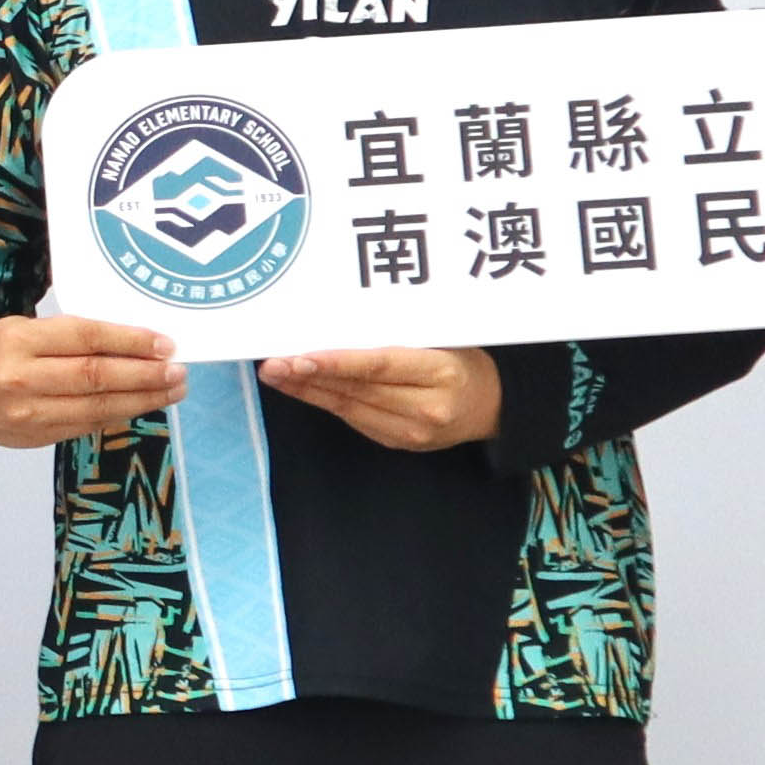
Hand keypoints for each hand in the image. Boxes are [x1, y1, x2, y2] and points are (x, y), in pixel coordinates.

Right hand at [0, 313, 183, 448]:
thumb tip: (135, 345)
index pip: (86, 338)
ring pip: (96, 407)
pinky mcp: (34, 439)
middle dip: (145, 375)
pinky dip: (117, 415)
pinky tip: (140, 406)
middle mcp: (21, 378)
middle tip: (179, 372)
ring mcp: (27, 414)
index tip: (166, 344)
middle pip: (95, 376)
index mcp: (19, 340)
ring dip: (141, 400)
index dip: (130, 341)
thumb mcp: (25, 328)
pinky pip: (85, 426)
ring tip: (172, 391)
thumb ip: (70, 337)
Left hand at [257, 343, 502, 451]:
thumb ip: (399, 335)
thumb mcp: (442, 337)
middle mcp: (426, 408)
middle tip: (271, 364)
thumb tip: (339, 321)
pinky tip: (301, 387)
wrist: (494, 405)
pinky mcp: (399, 443)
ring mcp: (412, 432)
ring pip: (349, 408)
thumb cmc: (464, 357)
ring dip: (308, 391)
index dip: (335, 363)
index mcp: (440, 373)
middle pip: (356, 391)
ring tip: (275, 374)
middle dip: (308, 377)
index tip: (299, 356)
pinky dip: (326, 402)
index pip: (378, 366)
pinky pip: (355, 419)